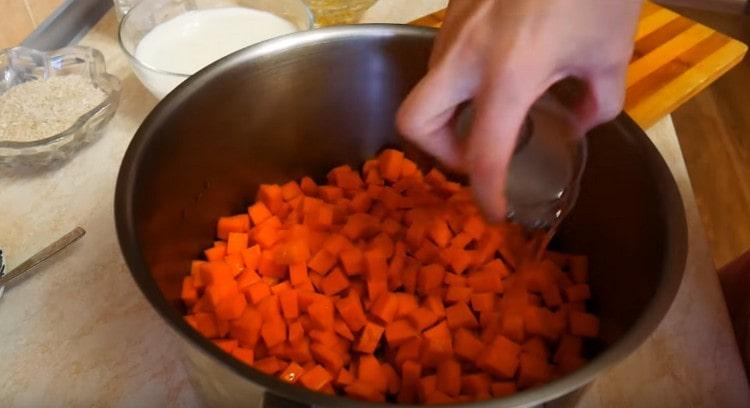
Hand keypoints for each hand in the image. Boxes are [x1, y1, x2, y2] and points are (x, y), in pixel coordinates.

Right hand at [397, 0, 641, 220]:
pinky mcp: (454, 8)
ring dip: (452, 111)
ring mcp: (454, 27)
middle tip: (473, 152)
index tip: (493, 209)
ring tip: (494, 110)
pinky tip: (498, 67)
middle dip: (437, 150)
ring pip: (428, 85)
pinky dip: (461, 77)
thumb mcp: (611, 52)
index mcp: (508, 72)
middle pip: (414, 121)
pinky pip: (444, 56)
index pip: (483, 152)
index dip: (485, 192)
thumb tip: (579, 121)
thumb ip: (598, 102)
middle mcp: (466, 53)